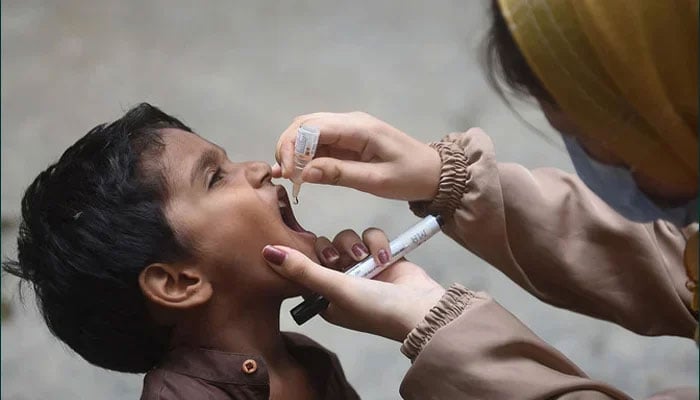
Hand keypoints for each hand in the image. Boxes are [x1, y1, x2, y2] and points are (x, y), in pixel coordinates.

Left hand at [262, 228, 444, 341]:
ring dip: (356, 245)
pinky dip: (377, 243)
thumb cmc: (374, 308)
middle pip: (325, 249)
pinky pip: (370, 237)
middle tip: (341, 260)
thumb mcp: (334, 289)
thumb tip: (265, 252)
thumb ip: (302, 270)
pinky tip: (385, 256)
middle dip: (334, 249)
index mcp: (325, 298)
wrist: (421, 310)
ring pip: (347, 239)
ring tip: (368, 259)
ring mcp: (363, 269)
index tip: (312, 256)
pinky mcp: (382, 257)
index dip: (305, 258)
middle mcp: (342, 283)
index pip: (304, 269)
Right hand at [272, 112, 441, 200]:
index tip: (288, 174)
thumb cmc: (410, 177)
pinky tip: (302, 173)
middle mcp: (349, 121)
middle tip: (284, 176)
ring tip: (290, 176)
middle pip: (305, 124)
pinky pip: (319, 142)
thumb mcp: (376, 181)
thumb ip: (340, 174)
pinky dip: (306, 155)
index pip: (312, 127)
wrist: (434, 173)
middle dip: (289, 147)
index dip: (293, 148)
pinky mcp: (348, 139)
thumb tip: (304, 173)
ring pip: (308, 131)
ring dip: (295, 151)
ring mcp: (348, 128)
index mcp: (358, 128)